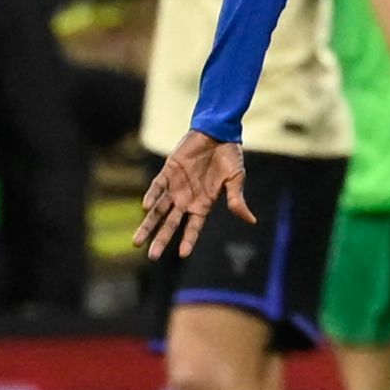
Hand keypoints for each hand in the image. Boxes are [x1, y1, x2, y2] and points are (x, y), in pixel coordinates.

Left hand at [138, 130, 253, 259]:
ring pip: (158, 210)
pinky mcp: (168, 171)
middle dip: (161, 240)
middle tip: (151, 257)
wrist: (218, 132)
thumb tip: (251, 220)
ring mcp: (175, 186)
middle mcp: (186, 199)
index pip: (193, 228)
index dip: (188, 241)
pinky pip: (158, 186)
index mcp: (202, 205)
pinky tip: (145, 207)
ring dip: (148, 225)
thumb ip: (237, 200)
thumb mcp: (236, 179)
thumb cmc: (229, 156)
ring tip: (137, 242)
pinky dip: (152, 196)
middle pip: (171, 224)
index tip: (182, 255)